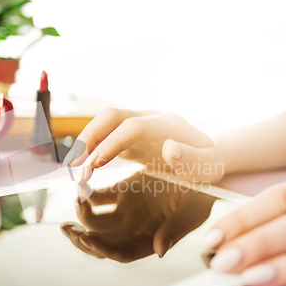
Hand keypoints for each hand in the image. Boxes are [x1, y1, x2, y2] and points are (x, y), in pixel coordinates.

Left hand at [61, 173, 215, 261]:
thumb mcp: (195, 209)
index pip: (122, 253)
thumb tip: (159, 251)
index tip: (88, 239)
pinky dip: (87, 194)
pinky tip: (82, 185)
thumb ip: (176, 229)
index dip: (104, 250)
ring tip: (76, 200)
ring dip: (81, 216)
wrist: (202, 165)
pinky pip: (98, 197)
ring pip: (96, 222)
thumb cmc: (203, 191)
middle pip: (101, 242)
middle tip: (67, 229)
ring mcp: (127, 209)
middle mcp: (135, 227)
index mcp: (151, 238)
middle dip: (82, 239)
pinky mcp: (123, 190)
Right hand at [64, 108, 223, 182]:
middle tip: (75, 164)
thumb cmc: (210, 163)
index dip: (111, 143)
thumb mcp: (210, 166)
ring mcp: (139, 125)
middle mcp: (150, 119)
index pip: (132, 126)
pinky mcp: (131, 137)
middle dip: (89, 137)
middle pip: (112, 116)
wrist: (209, 154)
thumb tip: (169, 147)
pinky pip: (106, 137)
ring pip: (105, 124)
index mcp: (168, 124)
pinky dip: (92, 150)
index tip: (94, 164)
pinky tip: (83, 168)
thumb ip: (192, 158)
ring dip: (87, 143)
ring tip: (75, 170)